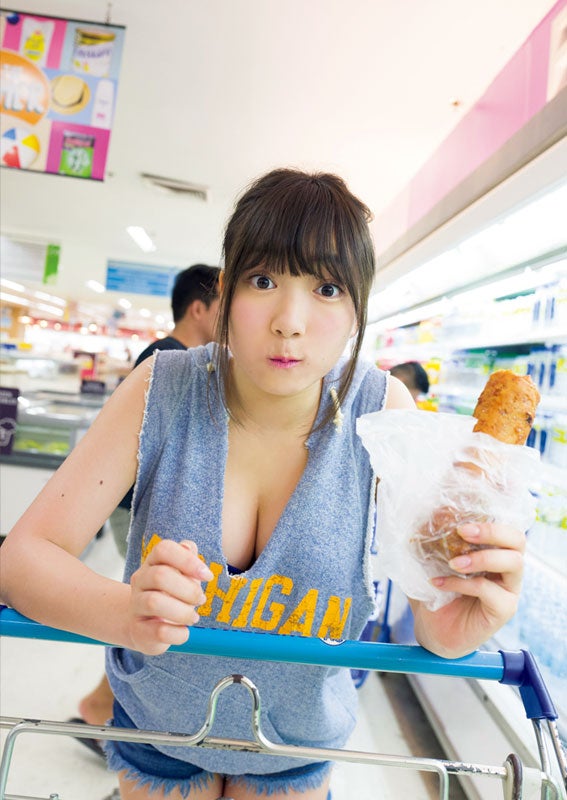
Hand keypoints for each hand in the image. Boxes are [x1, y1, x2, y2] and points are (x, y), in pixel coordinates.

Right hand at [127, 539, 213, 655]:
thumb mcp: (182, 574)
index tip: (207, 576)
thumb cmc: (172, 595)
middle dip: (188, 590)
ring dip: (183, 611)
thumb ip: (188, 558)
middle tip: (200, 599)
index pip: (164, 549)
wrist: (146, 626)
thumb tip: (188, 547)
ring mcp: (136, 605)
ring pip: (155, 602)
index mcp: (152, 562)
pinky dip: (179, 633)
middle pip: (160, 576)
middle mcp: (140, 580)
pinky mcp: (138, 631)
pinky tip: (184, 631)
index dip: (188, 560)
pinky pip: (160, 631)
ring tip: (193, 617)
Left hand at [413, 521, 524, 657]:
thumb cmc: (434, 591)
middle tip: (463, 531)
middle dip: (492, 531)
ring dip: (482, 557)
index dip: (491, 516)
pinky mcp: (503, 610)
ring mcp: (509, 589)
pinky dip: (464, 584)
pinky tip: (440, 583)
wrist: (432, 630)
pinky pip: (491, 591)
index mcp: (493, 550)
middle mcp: (507, 568)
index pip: (505, 525)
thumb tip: (422, 516)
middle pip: (517, 540)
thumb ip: (430, 539)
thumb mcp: (429, 560)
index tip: (462, 516)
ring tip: (453, 563)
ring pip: (514, 562)